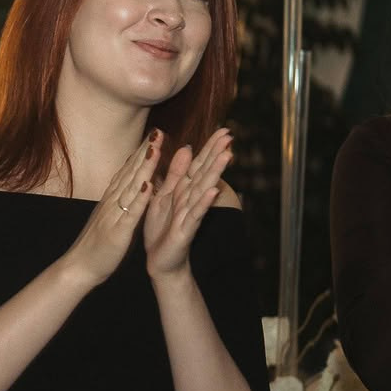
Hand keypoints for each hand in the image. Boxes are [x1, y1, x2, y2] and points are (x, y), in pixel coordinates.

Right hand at [54, 131, 163, 288]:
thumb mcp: (108, 218)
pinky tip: (148, 185)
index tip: (154, 135)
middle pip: (130, 173)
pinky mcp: (117, 232)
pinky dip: (139, 199)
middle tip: (158, 132)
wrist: (79, 268)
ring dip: (144, 168)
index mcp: (111, 200)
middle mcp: (112, 202)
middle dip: (145, 152)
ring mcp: (114, 215)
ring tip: (156, 149)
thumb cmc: (96, 245)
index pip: (128, 172)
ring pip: (131, 187)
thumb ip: (118, 202)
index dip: (141, 153)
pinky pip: (130, 213)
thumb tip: (127, 188)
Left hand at [141, 129, 233, 278]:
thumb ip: (175, 174)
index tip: (224, 130)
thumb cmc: (162, 229)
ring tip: (227, 156)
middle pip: (205, 173)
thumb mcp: (165, 196)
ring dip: (215, 173)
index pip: (199, 165)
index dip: (210, 148)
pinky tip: (213, 190)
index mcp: (184, 191)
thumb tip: (187, 148)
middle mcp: (191, 200)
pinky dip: (204, 202)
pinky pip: (196, 214)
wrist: (160, 261)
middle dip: (217, 154)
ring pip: (204, 190)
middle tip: (230, 136)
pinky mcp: (186, 230)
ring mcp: (190, 214)